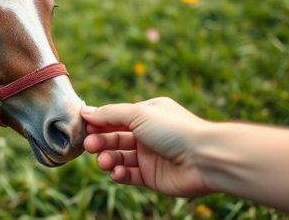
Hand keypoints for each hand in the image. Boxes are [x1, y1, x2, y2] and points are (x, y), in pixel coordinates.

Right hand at [81, 97, 211, 196]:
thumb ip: (109, 114)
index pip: (115, 117)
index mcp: (147, 114)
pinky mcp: (151, 176)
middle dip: (100, 141)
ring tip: (105, 162)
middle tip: (90, 146)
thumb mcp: (138, 114)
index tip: (83, 126)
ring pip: (119, 156)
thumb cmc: (174, 130)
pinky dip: (119, 174)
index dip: (98, 122)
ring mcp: (149, 156)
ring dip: (108, 158)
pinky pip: (128, 175)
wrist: (205, 158)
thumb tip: (85, 112)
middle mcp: (147, 134)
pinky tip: (116, 172)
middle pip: (114, 137)